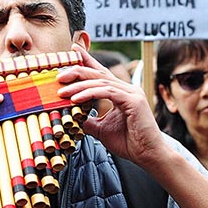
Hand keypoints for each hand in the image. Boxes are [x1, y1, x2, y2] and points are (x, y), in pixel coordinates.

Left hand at [59, 45, 166, 166]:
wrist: (148, 156)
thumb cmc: (129, 143)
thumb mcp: (102, 130)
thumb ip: (89, 120)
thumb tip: (73, 118)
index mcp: (122, 93)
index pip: (101, 73)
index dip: (87, 61)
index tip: (73, 51)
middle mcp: (127, 89)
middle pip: (99, 74)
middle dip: (77, 71)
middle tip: (59, 75)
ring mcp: (132, 93)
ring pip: (101, 82)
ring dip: (79, 85)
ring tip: (62, 91)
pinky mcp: (133, 101)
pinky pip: (107, 92)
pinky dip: (89, 94)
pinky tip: (75, 99)